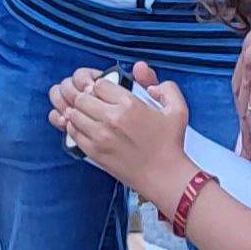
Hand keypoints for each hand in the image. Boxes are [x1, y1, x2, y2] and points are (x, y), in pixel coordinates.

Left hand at [48, 63, 191, 199]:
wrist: (164, 176)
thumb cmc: (170, 143)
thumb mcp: (177, 109)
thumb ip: (164, 86)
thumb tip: (142, 73)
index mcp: (129, 104)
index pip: (99, 84)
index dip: (100, 85)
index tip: (105, 92)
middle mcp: (111, 118)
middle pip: (81, 97)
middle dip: (85, 96)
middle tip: (92, 101)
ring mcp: (100, 136)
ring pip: (73, 113)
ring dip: (77, 110)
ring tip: (86, 113)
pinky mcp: (94, 152)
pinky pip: (72, 132)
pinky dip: (74, 126)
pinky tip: (84, 126)